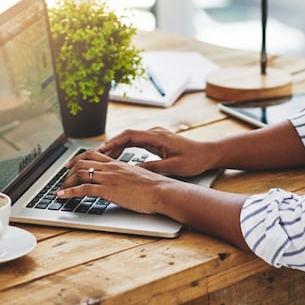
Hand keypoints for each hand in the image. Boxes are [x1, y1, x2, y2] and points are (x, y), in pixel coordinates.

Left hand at [56, 149, 181, 213]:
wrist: (162, 191)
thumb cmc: (154, 187)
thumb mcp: (137, 176)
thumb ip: (126, 176)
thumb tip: (122, 181)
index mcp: (118, 163)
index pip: (93, 155)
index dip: (78, 159)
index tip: (70, 165)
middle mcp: (111, 168)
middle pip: (82, 162)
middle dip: (68, 171)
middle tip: (62, 178)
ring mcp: (109, 178)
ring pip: (80, 174)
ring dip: (67, 182)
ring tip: (61, 189)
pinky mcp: (108, 190)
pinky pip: (83, 189)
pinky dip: (69, 192)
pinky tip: (62, 195)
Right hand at [99, 127, 218, 177]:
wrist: (208, 154)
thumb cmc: (194, 160)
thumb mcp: (173, 166)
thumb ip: (153, 167)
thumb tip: (134, 171)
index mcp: (157, 136)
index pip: (129, 135)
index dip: (113, 142)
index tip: (101, 150)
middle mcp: (154, 133)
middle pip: (126, 136)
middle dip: (110, 145)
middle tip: (96, 156)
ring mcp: (155, 136)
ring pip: (130, 139)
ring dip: (117, 147)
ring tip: (103, 158)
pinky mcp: (156, 141)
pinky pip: (136, 143)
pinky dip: (125, 149)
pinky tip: (117, 158)